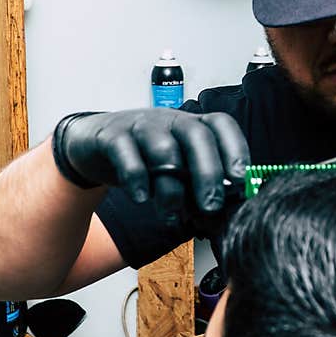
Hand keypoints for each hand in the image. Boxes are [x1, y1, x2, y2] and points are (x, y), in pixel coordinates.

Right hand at [52, 109, 249, 221]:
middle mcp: (170, 121)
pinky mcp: (112, 136)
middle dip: (208, 173)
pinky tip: (142, 199)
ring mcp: (141, 126)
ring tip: (172, 214)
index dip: (236, 148)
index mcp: (192, 126)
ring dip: (171, 187)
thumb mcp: (175, 169)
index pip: (221, 125)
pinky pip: (126, 153)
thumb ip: (196, 186)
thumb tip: (222, 215)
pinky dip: (136, 178)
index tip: (242, 179)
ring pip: (163, 149)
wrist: (94, 145)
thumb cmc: (145, 160)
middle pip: (196, 136)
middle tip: (211, 207)